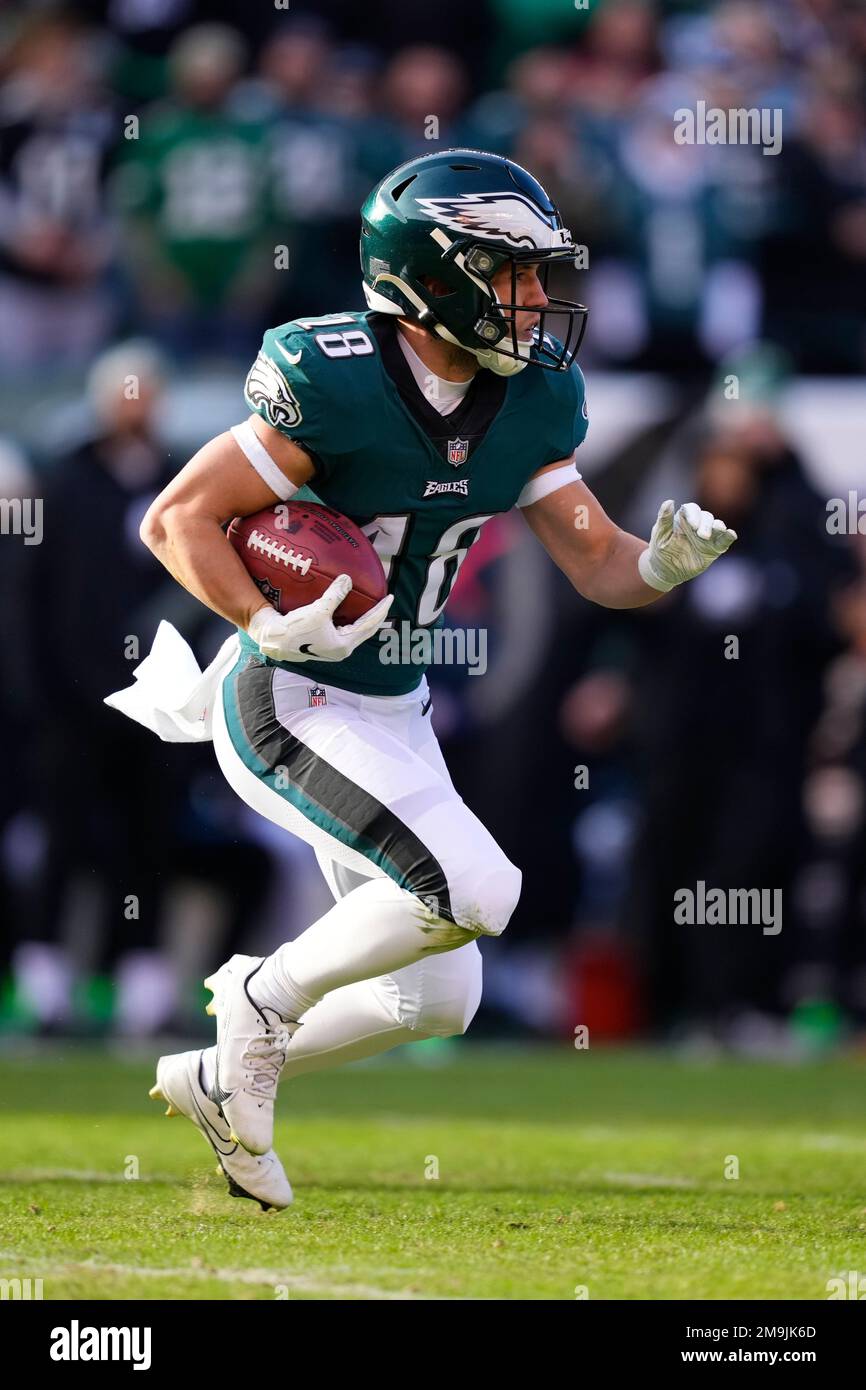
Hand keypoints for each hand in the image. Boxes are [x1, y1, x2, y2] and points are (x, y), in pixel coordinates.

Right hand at [247, 575, 392, 662]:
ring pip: (353, 630)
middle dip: (375, 616)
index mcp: (343, 645)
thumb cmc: (296, 629)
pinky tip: (346, 608)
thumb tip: (347, 579)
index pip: (369, 625)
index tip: (390, 597)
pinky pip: (342, 629)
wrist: (273, 639)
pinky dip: (348, 618)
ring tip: (369, 605)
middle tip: (384, 601)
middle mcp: (340, 649)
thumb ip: (335, 595)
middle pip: (364, 630)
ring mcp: (330, 648)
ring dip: (362, 618)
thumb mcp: (318, 610)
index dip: (380, 610)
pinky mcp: (321, 643)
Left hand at [638, 500, 736, 592]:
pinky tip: (731, 534)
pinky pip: (723, 541)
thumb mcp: (660, 535)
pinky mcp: (713, 549)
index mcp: (683, 519)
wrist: (666, 571)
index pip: (692, 509)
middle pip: (706, 517)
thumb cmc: (661, 549)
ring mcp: (707, 536)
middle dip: (706, 524)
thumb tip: (670, 501)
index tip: (692, 525)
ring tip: (719, 530)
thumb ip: (664, 519)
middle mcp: (697, 525)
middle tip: (702, 536)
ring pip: (716, 526)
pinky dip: (728, 537)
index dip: (693, 514)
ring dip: (719, 527)